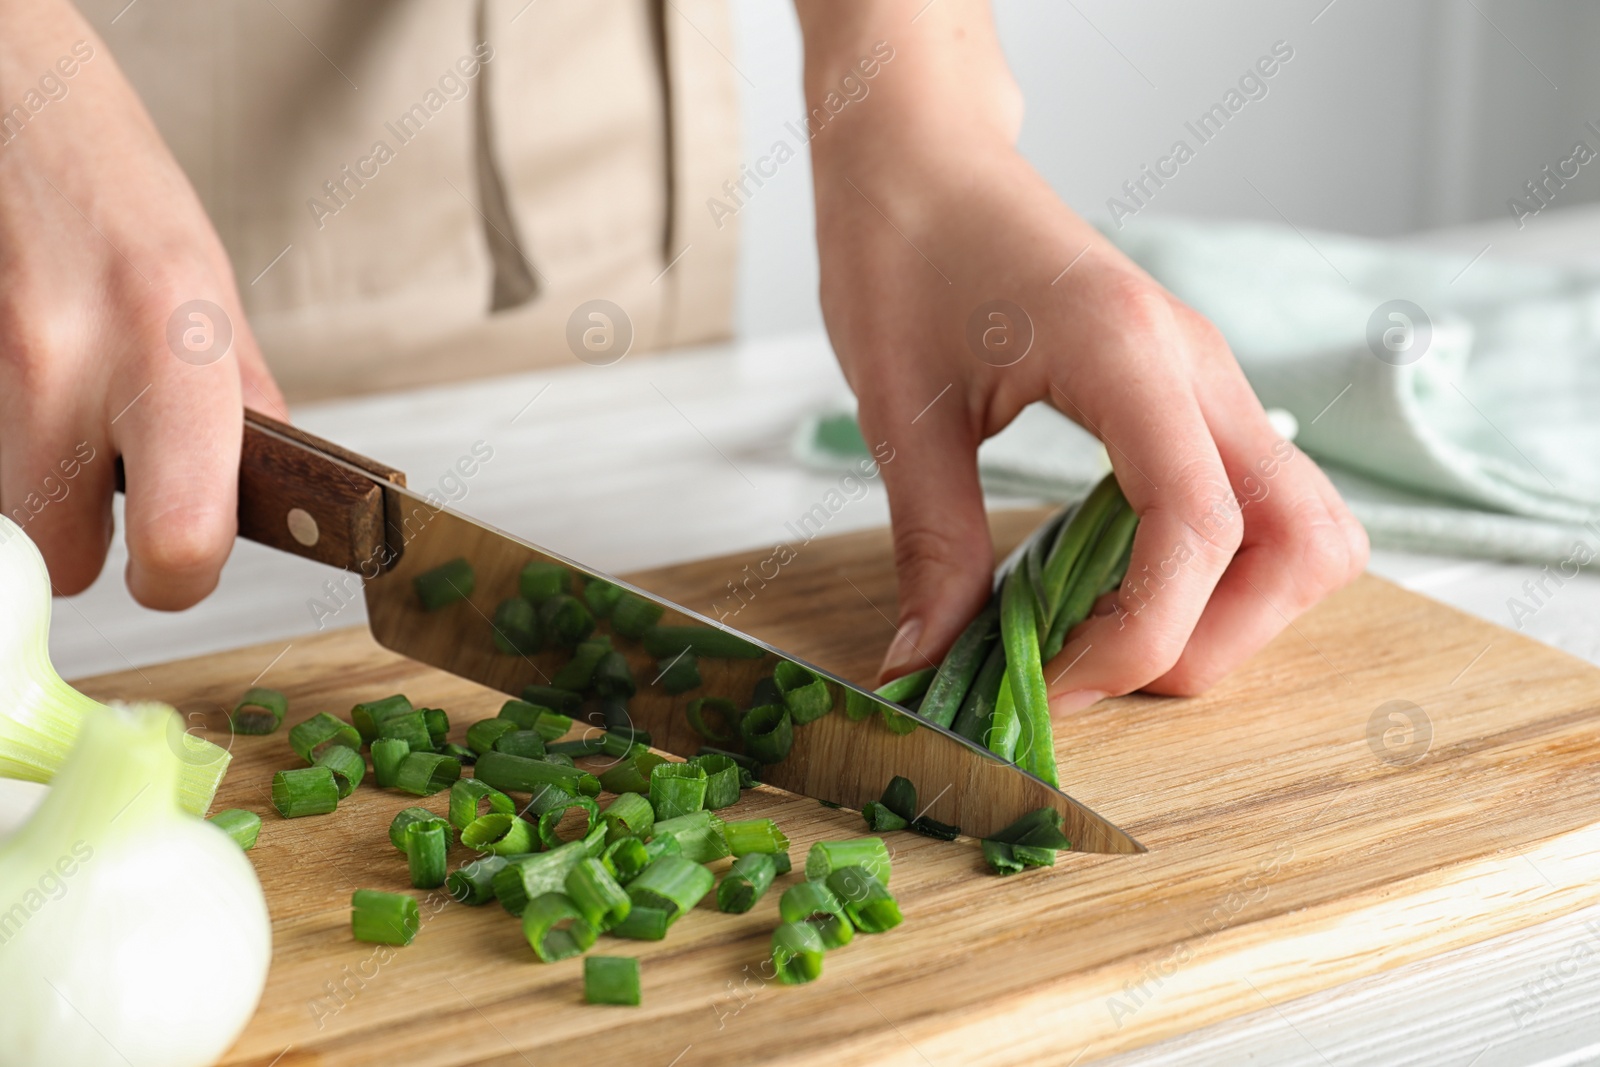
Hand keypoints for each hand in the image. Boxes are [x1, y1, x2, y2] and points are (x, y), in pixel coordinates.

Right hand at [0, 0, 283, 608]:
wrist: (2, 102)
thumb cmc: (107, 184)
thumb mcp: (209, 290)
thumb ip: (235, 402)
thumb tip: (262, 498)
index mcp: (170, 346)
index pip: (184, 543)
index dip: (181, 578)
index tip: (177, 566)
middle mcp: (65, 363)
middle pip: (65, 561)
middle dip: (88, 540)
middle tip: (106, 482)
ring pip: (9, 518)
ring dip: (36, 489)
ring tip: (61, 405)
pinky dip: (3, 440)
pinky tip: (23, 377)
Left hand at [797, 0, 1366, 706]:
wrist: (920, 159)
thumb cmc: (905, 248)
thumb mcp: (899, 407)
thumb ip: (930, 542)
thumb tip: (926, 659)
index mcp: (1129, 354)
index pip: (1200, 527)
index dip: (1145, 634)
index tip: (1059, 682)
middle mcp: (1198, 367)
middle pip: (1303, 541)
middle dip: (1218, 639)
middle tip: (1099, 667)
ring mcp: (1207, 379)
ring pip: (1304, 526)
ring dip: (1235, 611)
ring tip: (1116, 634)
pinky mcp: (1190, 394)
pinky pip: (1256, 501)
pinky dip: (1217, 569)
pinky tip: (1118, 581)